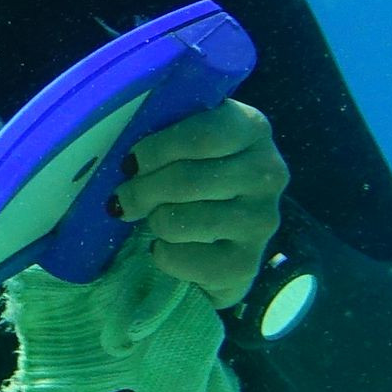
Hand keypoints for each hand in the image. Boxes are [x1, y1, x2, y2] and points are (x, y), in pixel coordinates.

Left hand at [112, 99, 285, 308]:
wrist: (226, 234)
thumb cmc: (196, 173)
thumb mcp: (188, 141)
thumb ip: (163, 132)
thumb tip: (124, 159)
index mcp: (252, 127)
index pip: (204, 135)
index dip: (157, 149)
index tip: (131, 162)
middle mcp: (268, 172)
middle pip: (186, 180)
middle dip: (141, 190)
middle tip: (122, 197)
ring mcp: (261, 220)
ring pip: (178, 220)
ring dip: (153, 221)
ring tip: (155, 218)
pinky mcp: (245, 263)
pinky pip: (180, 258)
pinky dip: (161, 254)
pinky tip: (167, 246)